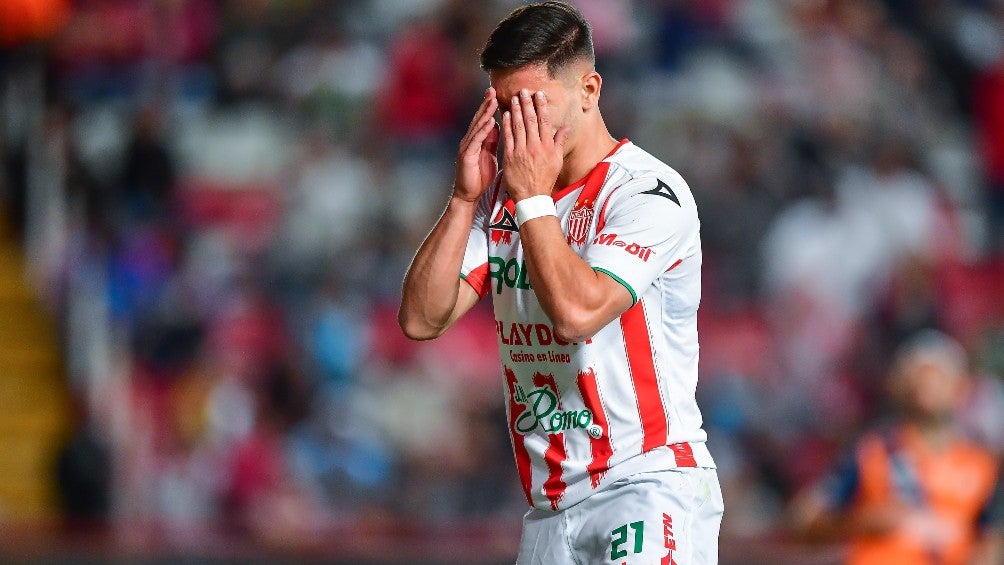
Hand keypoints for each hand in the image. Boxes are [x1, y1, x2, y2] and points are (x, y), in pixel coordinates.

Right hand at [453, 88, 499, 202]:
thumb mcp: (490, 154)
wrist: (469, 194)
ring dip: (485, 112)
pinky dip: (483, 130)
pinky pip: (476, 140)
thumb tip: (498, 125)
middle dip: (486, 104)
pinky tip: (489, 121)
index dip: (489, 106)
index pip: (483, 120)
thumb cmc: (479, 176)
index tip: (496, 93)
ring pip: (477, 126)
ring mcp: (467, 147)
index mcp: (476, 140)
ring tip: (492, 100)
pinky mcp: (467, 156)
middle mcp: (470, 140)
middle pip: (479, 119)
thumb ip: (492, 140)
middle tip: (493, 89)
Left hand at [501, 89, 570, 200]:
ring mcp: (522, 152)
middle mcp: (535, 147)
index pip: (544, 122)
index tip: (539, 95)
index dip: (541, 106)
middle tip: (523, 90)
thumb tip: (566, 127)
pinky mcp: (510, 157)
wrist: (532, 196)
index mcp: (548, 147)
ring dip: (516, 110)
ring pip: (519, 126)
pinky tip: (505, 114)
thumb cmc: (545, 179)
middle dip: (527, 104)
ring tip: (513, 98)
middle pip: (531, 121)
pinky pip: (508, 137)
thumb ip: (559, 142)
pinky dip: (506, 125)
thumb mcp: (557, 161)